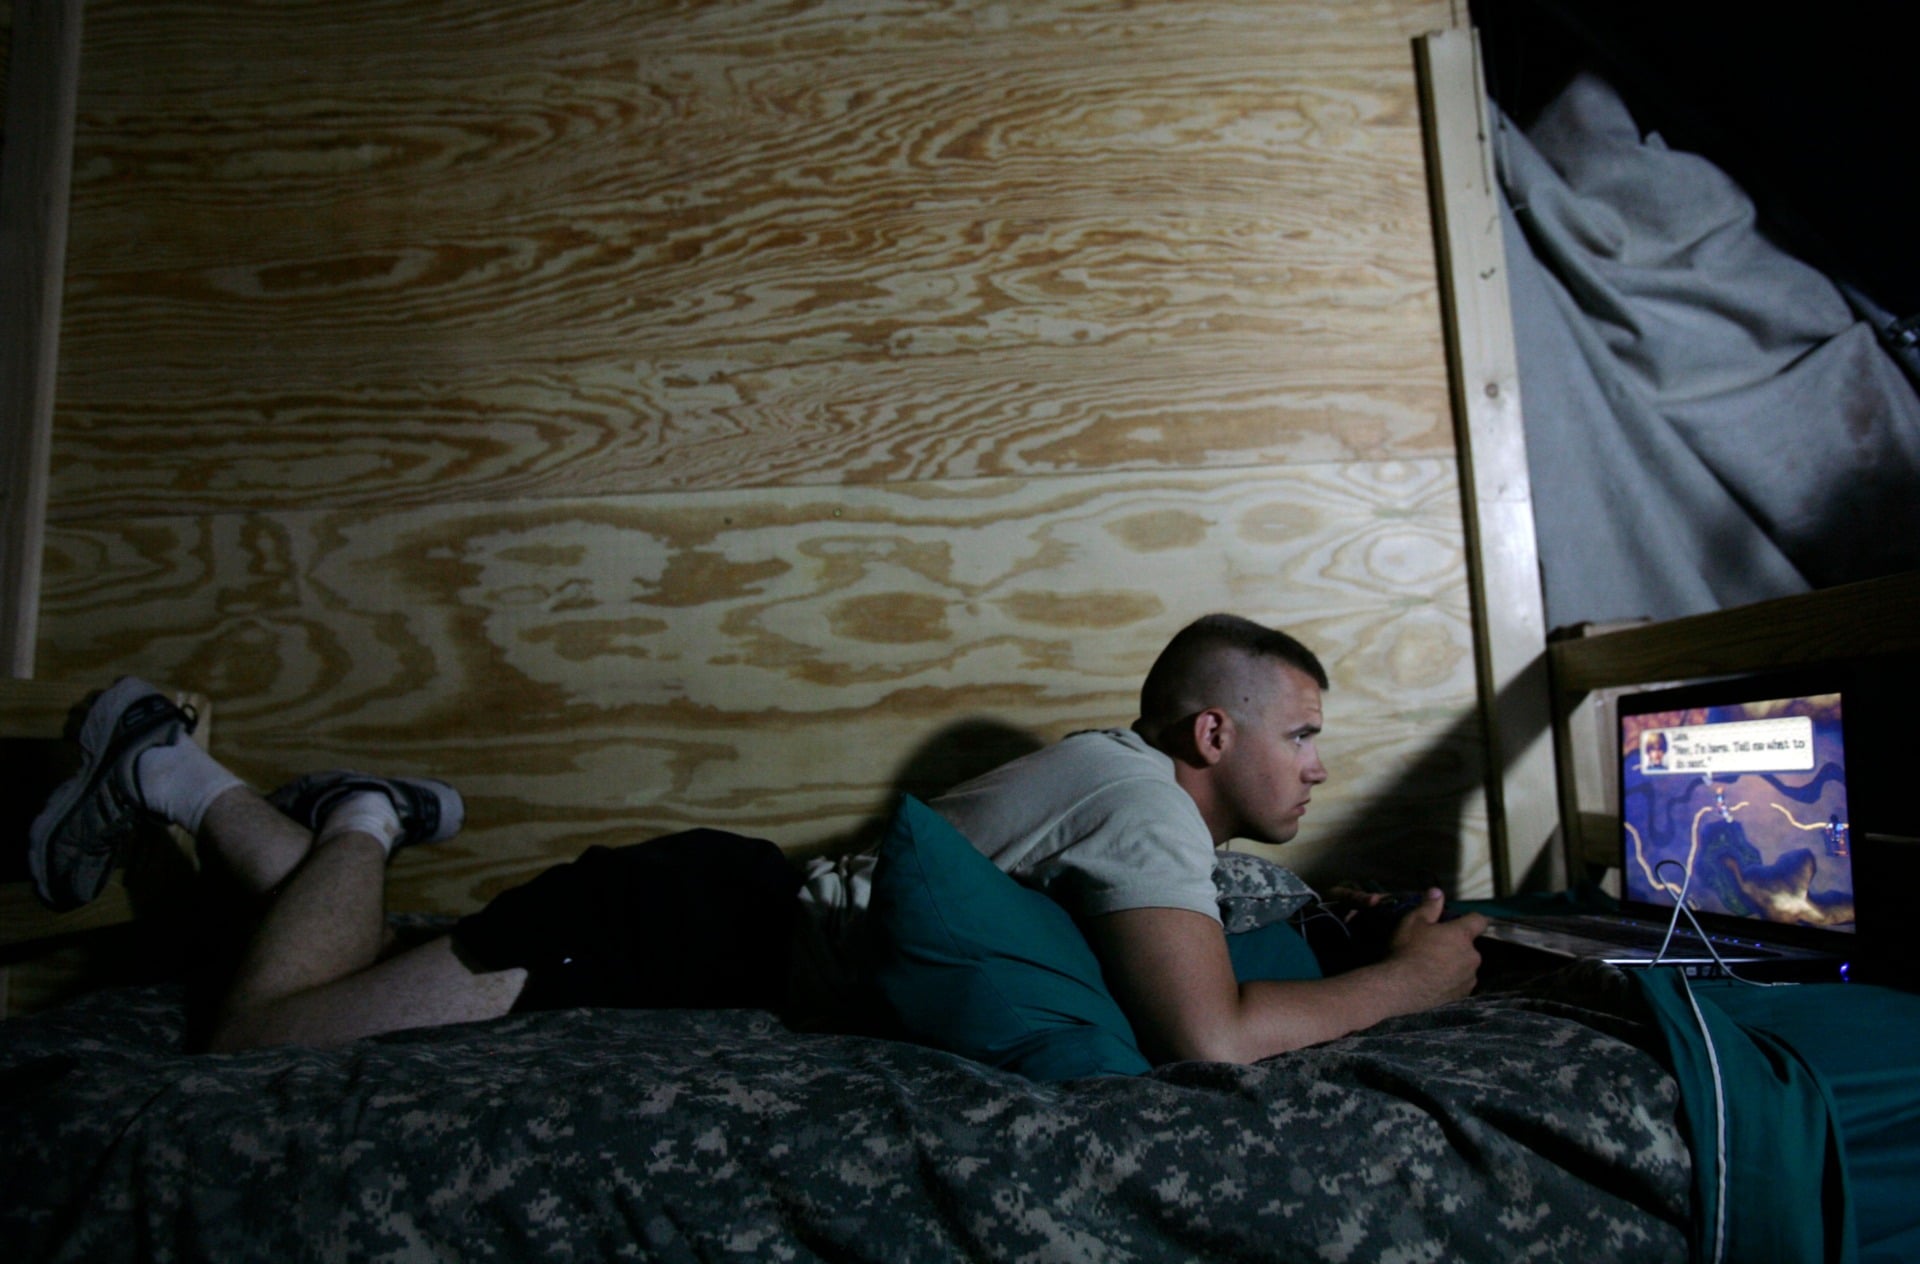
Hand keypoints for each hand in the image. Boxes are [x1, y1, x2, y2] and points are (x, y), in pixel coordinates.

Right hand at [1382, 889, 1485, 1003]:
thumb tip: (1438, 891)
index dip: (1472, 919)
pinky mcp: (1462, 995)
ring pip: (1466, 966)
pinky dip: (1451, 981)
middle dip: (1457, 945)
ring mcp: (1469, 978)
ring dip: (1455, 964)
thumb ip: (1429, 906)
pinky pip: (1461, 983)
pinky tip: (1434, 982)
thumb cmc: (1406, 950)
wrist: (1398, 988)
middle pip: (1469, 946)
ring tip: (1432, 968)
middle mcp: (1472, 956)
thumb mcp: (1413, 922)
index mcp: (1462, 935)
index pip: (1479, 920)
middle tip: (1435, 948)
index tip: (1461, 921)